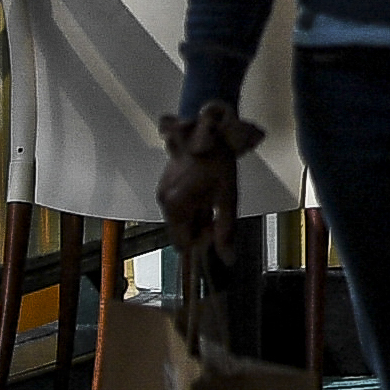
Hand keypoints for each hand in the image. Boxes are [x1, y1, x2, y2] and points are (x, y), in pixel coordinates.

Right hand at [156, 102, 263, 247]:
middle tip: (215, 210)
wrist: (206, 130)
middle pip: (179, 232)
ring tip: (210, 198)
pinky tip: (201, 191)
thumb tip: (228, 259)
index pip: (182, 244)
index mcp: (177, 207)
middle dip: (198, 228)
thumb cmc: (218, 163)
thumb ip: (226, 231)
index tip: (214, 224)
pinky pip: (175, 207)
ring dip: (194, 217)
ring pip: (177, 220)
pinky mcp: (164, 184)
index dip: (201, 241)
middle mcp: (164, 201)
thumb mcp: (227, 199)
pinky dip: (188, 206)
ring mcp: (162, 192)